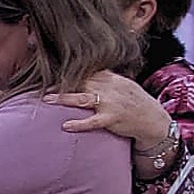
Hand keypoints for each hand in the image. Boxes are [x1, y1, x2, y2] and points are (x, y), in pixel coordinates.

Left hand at [48, 71, 171, 147]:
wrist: (153, 120)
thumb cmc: (134, 103)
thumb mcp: (122, 85)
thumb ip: (104, 79)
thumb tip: (85, 72)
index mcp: (111, 78)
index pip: (87, 70)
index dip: (68, 69)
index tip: (50, 68)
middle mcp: (109, 88)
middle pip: (81, 81)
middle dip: (61, 81)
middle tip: (39, 82)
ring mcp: (110, 103)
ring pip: (83, 98)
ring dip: (63, 98)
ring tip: (45, 99)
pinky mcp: (111, 119)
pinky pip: (92, 121)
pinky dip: (78, 123)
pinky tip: (65, 125)